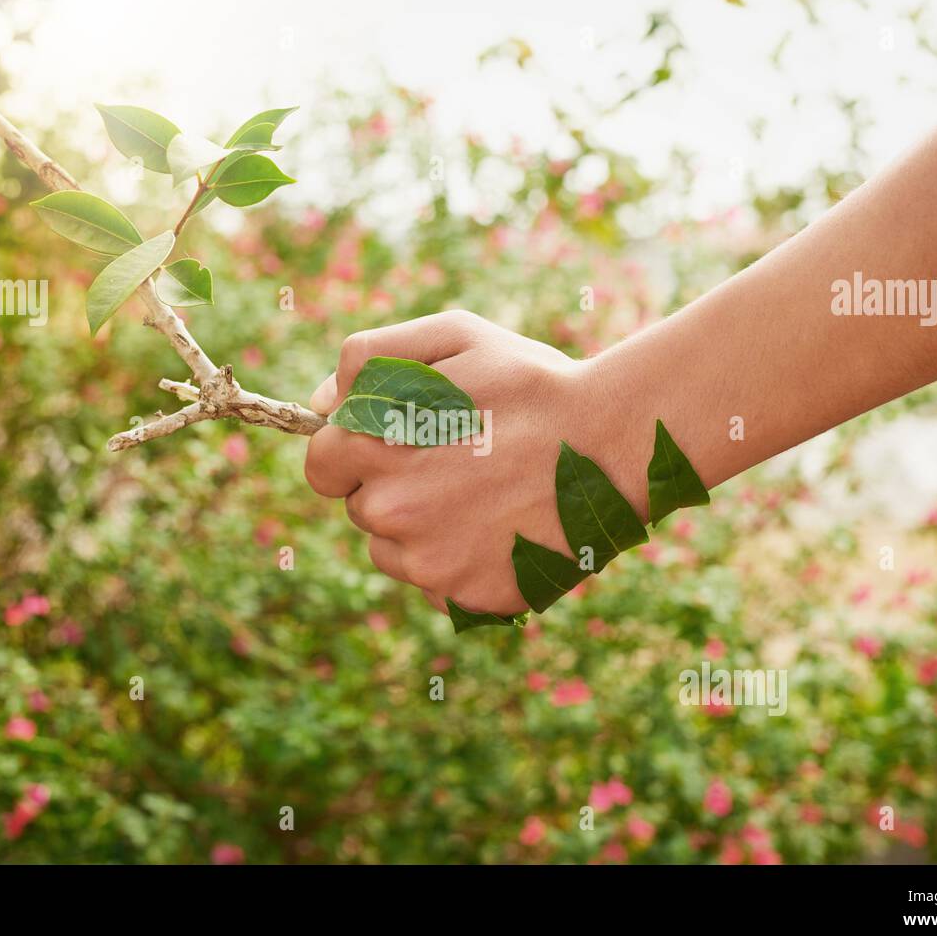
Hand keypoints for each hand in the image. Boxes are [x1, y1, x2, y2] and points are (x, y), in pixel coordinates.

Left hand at [304, 311, 649, 615]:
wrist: (614, 441)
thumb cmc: (532, 384)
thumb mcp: (453, 337)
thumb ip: (370, 358)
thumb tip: (323, 403)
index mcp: (372, 447)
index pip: (322, 465)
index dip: (355, 450)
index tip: (397, 442)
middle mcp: (391, 512)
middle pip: (361, 510)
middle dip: (393, 486)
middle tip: (458, 461)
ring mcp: (430, 563)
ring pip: (395, 552)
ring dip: (422, 530)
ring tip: (485, 494)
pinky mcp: (469, 598)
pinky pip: (439, 585)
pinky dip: (461, 563)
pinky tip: (504, 528)